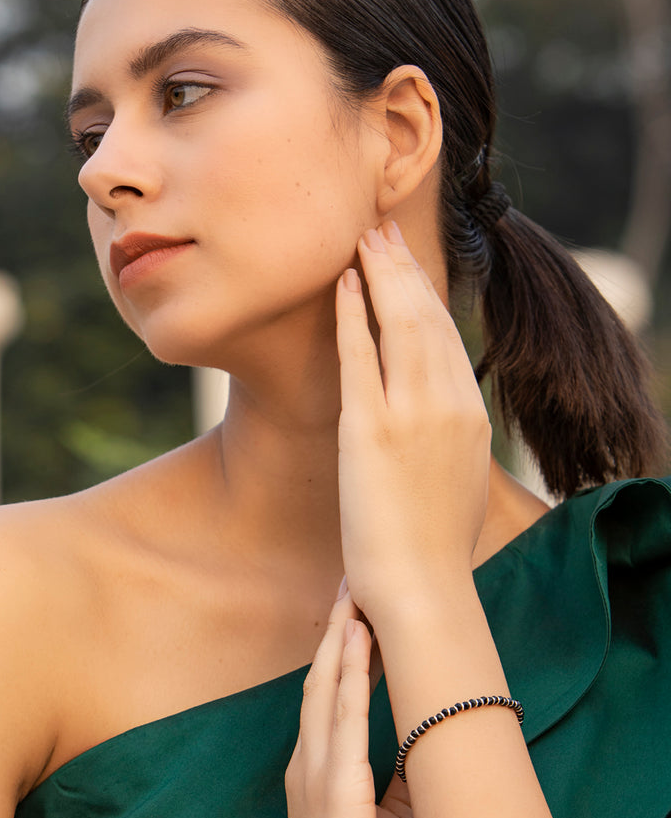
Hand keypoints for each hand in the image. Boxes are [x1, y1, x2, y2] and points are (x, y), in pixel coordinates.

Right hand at [286, 586, 415, 817]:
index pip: (325, 695)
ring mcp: (316, 773)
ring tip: (355, 597)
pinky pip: (344, 718)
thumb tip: (414, 729)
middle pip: (320, 680)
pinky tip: (358, 640)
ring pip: (327, 687)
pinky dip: (349, 673)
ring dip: (341, 638)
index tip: (353, 612)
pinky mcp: (337, 786)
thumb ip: (387, 771)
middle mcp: (306, 762)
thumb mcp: (374, 813)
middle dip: (336, 631)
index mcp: (313, 768)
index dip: (337, 651)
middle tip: (350, 585)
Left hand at [335, 222, 490, 623]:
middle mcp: (449, 404)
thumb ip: (449, 428)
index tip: (408, 264)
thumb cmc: (435, 540)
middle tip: (382, 231)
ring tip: (364, 240)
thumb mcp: (458, 473)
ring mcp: (412, 414)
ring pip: (402, 325)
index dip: (426, 292)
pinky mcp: (372, 430)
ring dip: (382, 276)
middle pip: (428, 318)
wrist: (423, 587)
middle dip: (404, 269)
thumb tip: (434, 404)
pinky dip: (355, 316)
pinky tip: (346, 285)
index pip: (448, 336)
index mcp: (472, 412)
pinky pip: (362, 358)